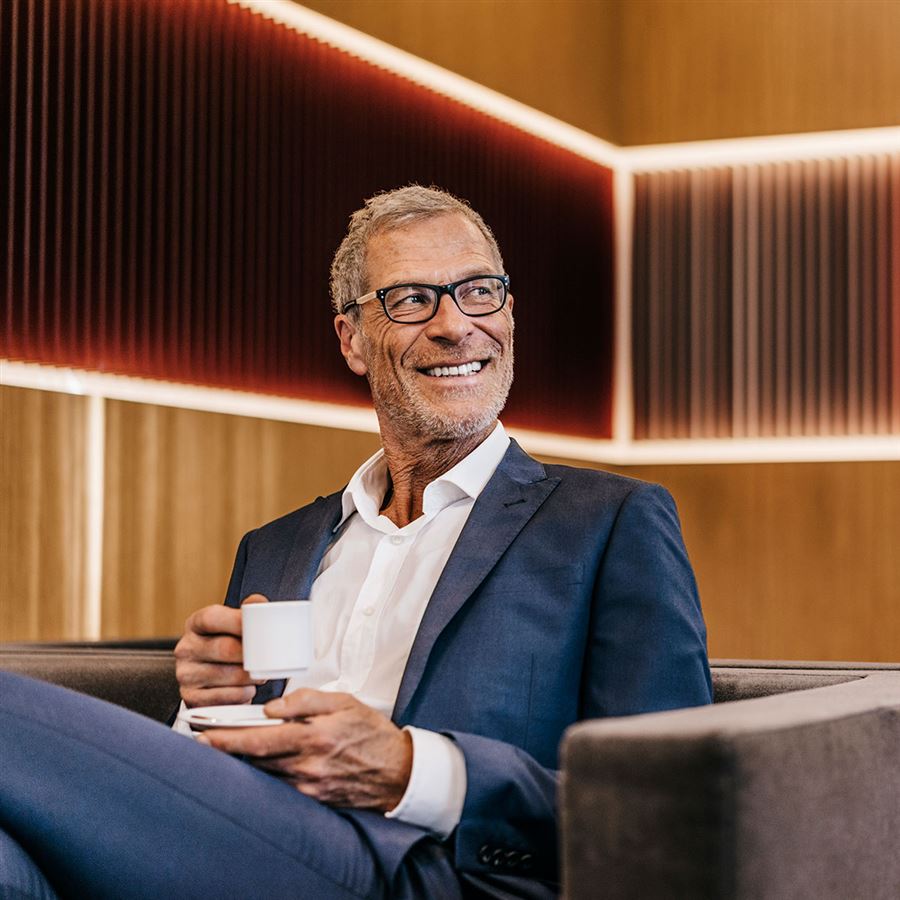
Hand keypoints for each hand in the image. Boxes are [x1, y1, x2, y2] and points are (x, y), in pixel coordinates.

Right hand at [174, 595, 267, 707]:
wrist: (213, 679)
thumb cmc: (228, 646)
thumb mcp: (234, 624)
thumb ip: (249, 610)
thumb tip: (260, 605)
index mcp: (196, 624)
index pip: (212, 618)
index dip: (237, 621)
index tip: (259, 626)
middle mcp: (187, 648)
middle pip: (225, 648)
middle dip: (253, 654)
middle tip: (269, 658)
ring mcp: (186, 674)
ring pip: (229, 675)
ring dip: (251, 676)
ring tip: (259, 674)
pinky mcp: (192, 698)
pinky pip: (225, 697)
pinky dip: (243, 694)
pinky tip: (247, 689)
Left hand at [197, 688, 413, 811]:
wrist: (399, 772)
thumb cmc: (371, 732)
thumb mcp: (344, 702)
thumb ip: (306, 701)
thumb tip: (271, 707)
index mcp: (314, 738)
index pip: (260, 740)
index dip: (228, 739)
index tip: (204, 735)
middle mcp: (307, 767)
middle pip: (255, 760)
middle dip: (226, 751)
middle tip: (202, 742)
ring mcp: (308, 787)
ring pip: (264, 774)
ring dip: (243, 763)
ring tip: (225, 749)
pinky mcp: (313, 799)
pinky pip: (280, 786)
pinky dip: (265, 774)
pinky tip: (257, 764)